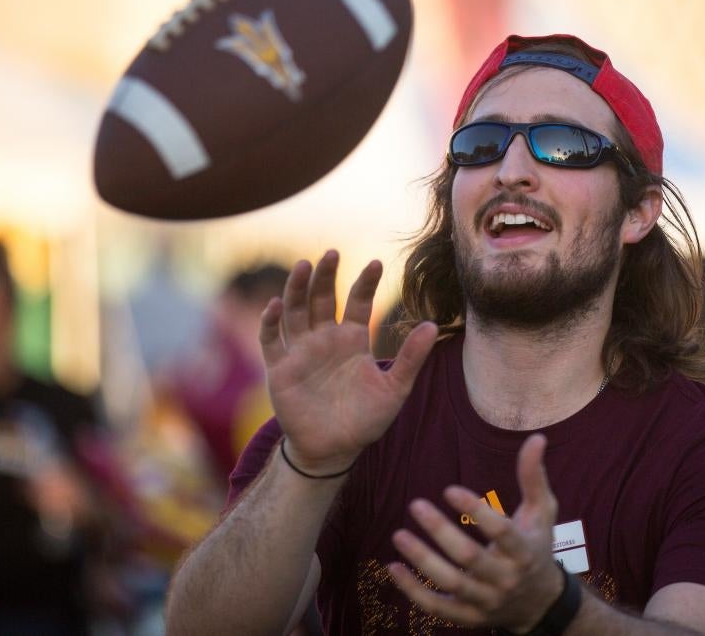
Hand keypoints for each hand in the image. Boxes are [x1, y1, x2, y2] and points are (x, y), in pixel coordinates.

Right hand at [259, 250, 437, 473]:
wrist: (333, 450)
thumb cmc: (365, 420)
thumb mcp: (394, 389)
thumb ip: (411, 358)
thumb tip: (433, 326)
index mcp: (353, 340)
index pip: (358, 302)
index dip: (365, 283)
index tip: (376, 264)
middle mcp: (325, 339)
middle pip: (322, 298)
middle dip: (326, 276)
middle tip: (331, 253)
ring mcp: (301, 351)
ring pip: (295, 311)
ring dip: (297, 288)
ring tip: (305, 266)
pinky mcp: (280, 369)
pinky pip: (272, 340)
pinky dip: (271, 322)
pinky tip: (276, 305)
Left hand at [387, 434, 564, 632]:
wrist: (539, 602)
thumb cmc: (536, 546)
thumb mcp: (541, 512)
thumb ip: (533, 477)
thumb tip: (536, 438)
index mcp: (524, 551)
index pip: (501, 532)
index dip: (475, 511)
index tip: (448, 489)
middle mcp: (506, 579)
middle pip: (470, 558)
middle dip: (441, 532)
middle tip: (415, 504)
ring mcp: (486, 601)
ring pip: (451, 583)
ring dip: (422, 560)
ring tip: (399, 534)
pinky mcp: (468, 616)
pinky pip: (437, 607)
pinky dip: (413, 590)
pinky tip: (393, 567)